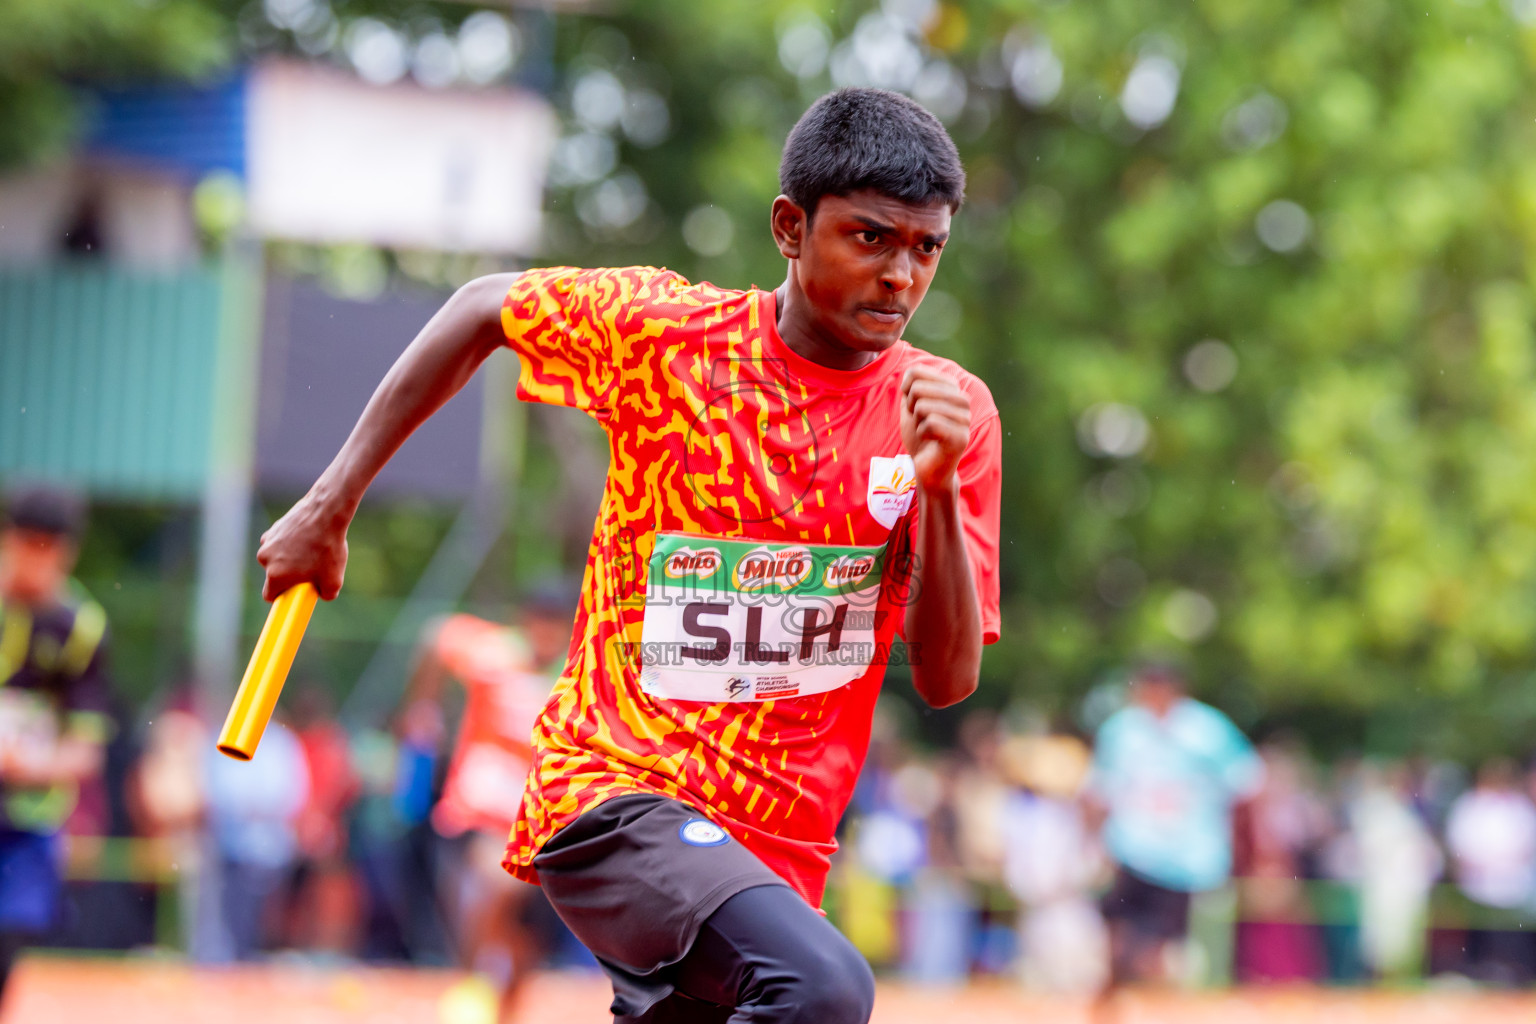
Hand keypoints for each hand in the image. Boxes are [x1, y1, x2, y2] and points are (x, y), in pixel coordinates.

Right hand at [257, 491, 349, 600]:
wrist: (326, 513)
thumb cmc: (328, 547)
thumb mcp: (334, 580)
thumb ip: (327, 594)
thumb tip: (322, 594)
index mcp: (275, 575)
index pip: (269, 596)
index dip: (282, 597)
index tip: (294, 593)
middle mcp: (265, 558)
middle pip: (274, 575)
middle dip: (289, 575)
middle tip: (311, 569)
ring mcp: (268, 542)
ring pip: (276, 558)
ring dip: (289, 558)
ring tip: (312, 550)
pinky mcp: (274, 528)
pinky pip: (279, 543)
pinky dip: (290, 543)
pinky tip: (307, 538)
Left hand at [900, 366, 971, 492]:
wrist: (928, 467)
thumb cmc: (920, 435)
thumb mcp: (911, 406)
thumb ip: (911, 386)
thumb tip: (911, 372)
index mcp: (952, 388)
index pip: (916, 372)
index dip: (906, 392)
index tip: (914, 407)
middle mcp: (963, 399)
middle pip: (918, 388)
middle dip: (911, 408)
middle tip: (921, 422)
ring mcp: (965, 418)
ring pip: (923, 407)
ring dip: (917, 422)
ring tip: (927, 431)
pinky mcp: (961, 437)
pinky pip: (930, 424)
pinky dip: (922, 434)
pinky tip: (931, 441)